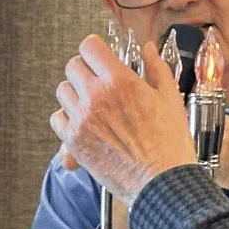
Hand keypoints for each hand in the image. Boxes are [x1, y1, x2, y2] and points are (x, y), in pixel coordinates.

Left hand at [50, 36, 195, 206]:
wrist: (162, 182)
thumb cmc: (170, 144)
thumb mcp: (171, 99)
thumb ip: (156, 68)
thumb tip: (149, 50)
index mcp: (120, 81)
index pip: (90, 47)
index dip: (96, 48)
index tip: (100, 54)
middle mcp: (96, 97)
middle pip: (73, 66)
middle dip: (86, 69)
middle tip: (98, 79)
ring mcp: (82, 119)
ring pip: (63, 91)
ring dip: (75, 92)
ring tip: (92, 103)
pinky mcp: (74, 142)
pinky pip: (57, 118)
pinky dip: (67, 118)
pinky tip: (85, 122)